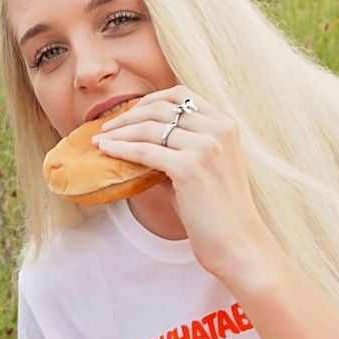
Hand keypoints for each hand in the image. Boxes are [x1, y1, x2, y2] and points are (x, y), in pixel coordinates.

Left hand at [94, 88, 285, 287]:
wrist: (238, 243)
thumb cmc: (218, 212)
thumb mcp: (204, 169)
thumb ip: (178, 150)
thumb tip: (139, 143)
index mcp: (225, 125)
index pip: (182, 95)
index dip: (151, 99)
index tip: (130, 112)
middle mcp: (218, 129)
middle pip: (162, 107)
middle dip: (129, 114)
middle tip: (108, 126)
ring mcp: (206, 146)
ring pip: (150, 127)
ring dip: (120, 131)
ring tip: (101, 138)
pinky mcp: (190, 167)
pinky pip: (145, 151)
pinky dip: (121, 148)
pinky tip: (106, 150)